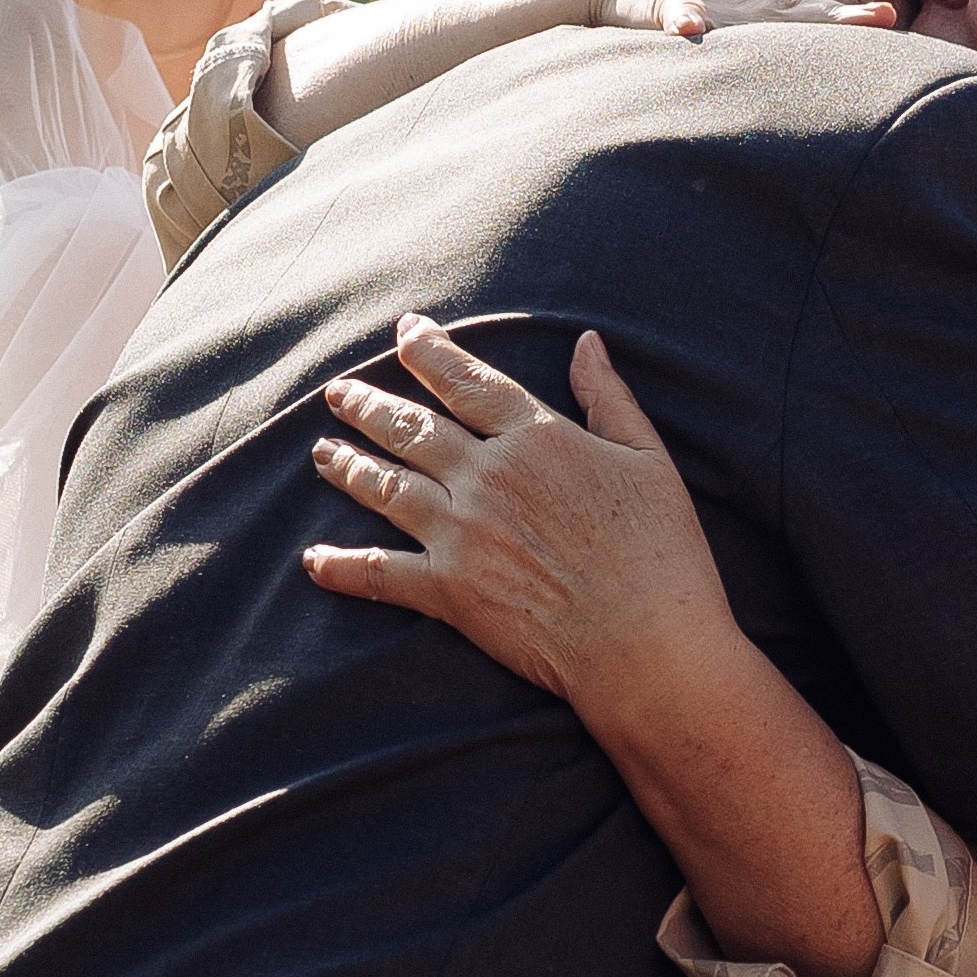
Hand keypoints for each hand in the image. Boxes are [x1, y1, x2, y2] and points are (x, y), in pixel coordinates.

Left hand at [304, 318, 739, 720]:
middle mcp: (486, 475)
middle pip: (411, 428)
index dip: (430, 352)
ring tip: (322, 453)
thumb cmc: (662, 552)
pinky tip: (314, 560)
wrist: (646, 643)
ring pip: (386, 486)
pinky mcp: (448, 591)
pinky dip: (342, 566)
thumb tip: (587, 342)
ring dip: (348, 466)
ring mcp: (460, 533)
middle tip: (341, 394)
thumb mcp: (648, 458)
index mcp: (535, 436)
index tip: (406, 333)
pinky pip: (379, 572)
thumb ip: (609, 396)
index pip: (467, 380)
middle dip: (370, 406)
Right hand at [567, 0, 897, 41]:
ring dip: (776, 19)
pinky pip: (672, 14)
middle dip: (836, 18)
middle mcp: (734, 8)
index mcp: (751, 13)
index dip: (848, 20)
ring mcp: (700, 7)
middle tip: (882, 17)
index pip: (810, 18)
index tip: (888, 18)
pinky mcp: (659, 7)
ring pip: (744, 15)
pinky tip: (688, 30)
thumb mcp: (714, 20)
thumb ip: (750, 36)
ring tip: (791, 24)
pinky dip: (682, 19)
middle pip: (795, 15)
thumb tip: (792, 64)